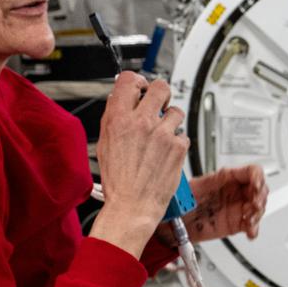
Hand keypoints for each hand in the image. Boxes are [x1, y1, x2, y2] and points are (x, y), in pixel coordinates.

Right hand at [91, 72, 188, 258]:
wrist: (132, 206)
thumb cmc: (118, 181)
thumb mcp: (104, 144)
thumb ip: (113, 119)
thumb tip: (120, 100)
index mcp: (119, 119)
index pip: (129, 79)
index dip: (137, 80)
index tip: (140, 86)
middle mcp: (142, 122)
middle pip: (160, 86)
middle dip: (160, 93)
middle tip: (158, 104)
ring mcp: (162, 133)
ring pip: (175, 110)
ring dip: (171, 119)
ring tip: (163, 134)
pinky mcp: (178, 146)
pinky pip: (183, 134)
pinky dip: (177, 142)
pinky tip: (167, 152)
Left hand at [182, 165, 267, 242]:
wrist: (173, 225)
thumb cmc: (180, 202)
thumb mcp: (193, 188)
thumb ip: (210, 180)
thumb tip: (223, 173)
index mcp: (226, 178)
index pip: (251, 171)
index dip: (257, 177)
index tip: (256, 185)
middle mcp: (234, 192)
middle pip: (260, 189)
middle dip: (260, 197)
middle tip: (252, 205)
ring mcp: (237, 208)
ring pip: (259, 207)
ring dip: (258, 214)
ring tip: (248, 220)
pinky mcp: (236, 224)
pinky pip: (252, 226)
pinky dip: (254, 229)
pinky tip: (249, 231)